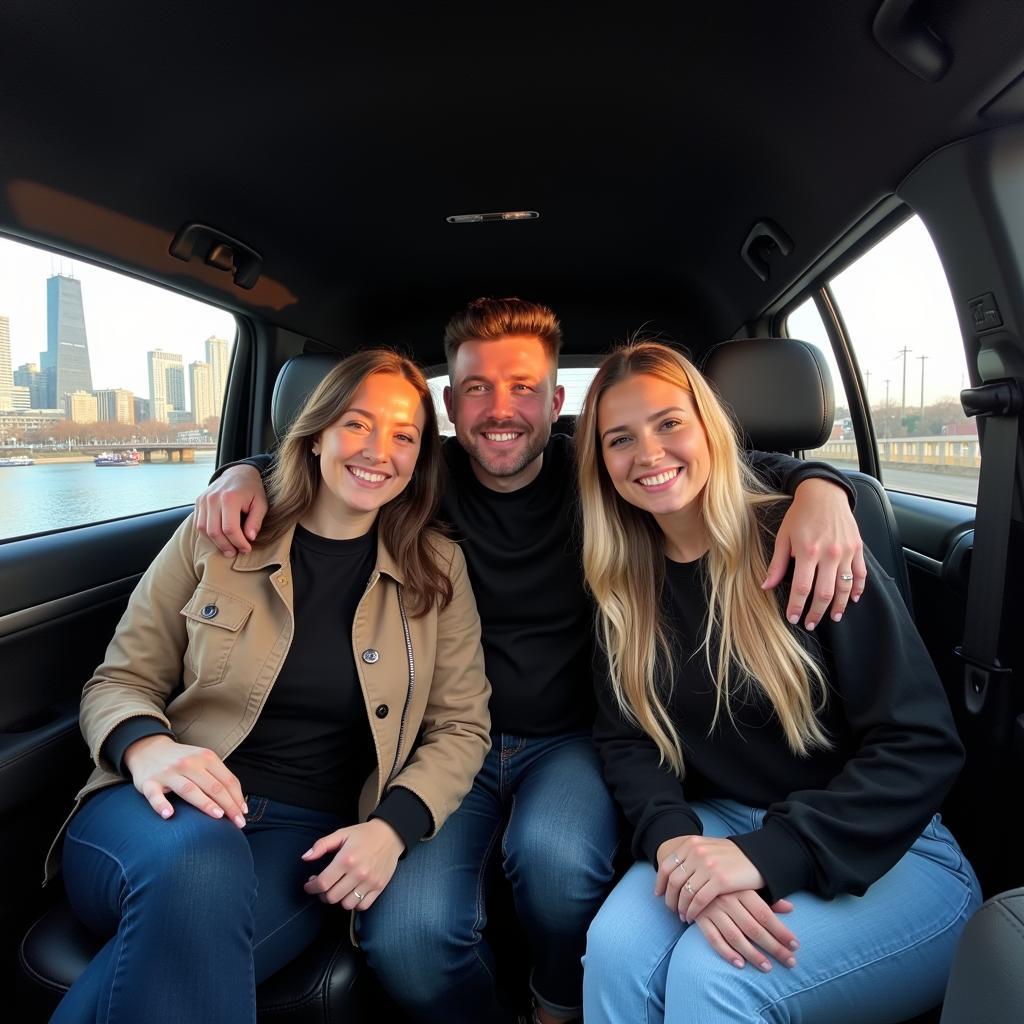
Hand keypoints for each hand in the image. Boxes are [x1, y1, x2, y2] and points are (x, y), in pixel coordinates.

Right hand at [124, 734, 246, 826]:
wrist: (148, 749)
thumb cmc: (183, 760)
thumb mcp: (202, 760)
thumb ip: (218, 777)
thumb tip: (238, 802)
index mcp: (206, 757)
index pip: (227, 780)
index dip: (237, 797)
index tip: (243, 813)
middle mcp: (188, 763)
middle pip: (213, 786)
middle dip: (229, 806)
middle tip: (239, 824)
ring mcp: (168, 773)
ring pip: (189, 789)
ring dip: (205, 803)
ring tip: (218, 816)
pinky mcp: (149, 783)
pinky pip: (155, 796)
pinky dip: (161, 805)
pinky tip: (169, 815)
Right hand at [194, 464, 267, 556]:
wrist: (238, 472)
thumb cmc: (252, 490)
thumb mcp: (261, 504)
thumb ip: (256, 521)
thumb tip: (250, 538)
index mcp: (229, 498)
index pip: (230, 529)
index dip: (238, 543)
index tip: (246, 549)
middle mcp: (212, 498)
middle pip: (214, 532)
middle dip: (226, 546)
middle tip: (236, 552)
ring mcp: (203, 500)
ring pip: (203, 530)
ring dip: (215, 542)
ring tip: (228, 548)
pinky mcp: (198, 501)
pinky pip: (199, 523)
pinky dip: (208, 533)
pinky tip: (220, 537)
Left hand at [302, 819, 404, 910]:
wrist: (391, 835)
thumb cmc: (364, 834)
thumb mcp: (341, 834)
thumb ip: (321, 845)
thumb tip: (305, 858)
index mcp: (346, 859)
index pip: (322, 883)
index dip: (311, 887)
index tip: (309, 884)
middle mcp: (358, 873)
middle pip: (332, 897)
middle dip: (322, 894)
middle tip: (323, 886)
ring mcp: (370, 882)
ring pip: (346, 904)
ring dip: (339, 899)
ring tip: (338, 889)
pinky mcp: (379, 887)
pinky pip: (362, 906)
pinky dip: (354, 903)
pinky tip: (352, 893)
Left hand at [656, 835, 763, 921]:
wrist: (759, 857)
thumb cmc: (732, 856)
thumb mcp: (708, 849)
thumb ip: (691, 856)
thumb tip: (673, 873)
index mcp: (692, 843)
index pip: (667, 865)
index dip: (660, 882)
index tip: (659, 894)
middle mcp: (697, 852)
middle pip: (673, 880)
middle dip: (670, 898)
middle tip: (671, 909)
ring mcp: (708, 866)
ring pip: (684, 892)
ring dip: (680, 907)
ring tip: (682, 916)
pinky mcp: (720, 880)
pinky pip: (698, 900)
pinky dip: (692, 911)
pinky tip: (692, 918)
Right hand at [692, 890, 798, 970]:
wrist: (692, 870)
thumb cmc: (727, 881)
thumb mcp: (746, 884)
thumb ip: (767, 898)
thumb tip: (790, 908)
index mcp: (741, 890)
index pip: (765, 915)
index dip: (781, 931)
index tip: (796, 946)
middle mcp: (727, 899)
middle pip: (754, 928)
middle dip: (774, 947)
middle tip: (790, 962)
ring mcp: (712, 909)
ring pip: (735, 936)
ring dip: (752, 954)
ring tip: (767, 967)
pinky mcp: (699, 918)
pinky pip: (713, 939)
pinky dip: (726, 953)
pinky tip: (740, 964)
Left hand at [763, 478, 866, 629]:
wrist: (824, 493)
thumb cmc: (800, 514)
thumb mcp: (783, 536)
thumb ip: (777, 563)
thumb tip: (765, 586)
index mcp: (807, 551)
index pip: (802, 587)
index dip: (797, 606)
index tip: (793, 618)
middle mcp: (829, 553)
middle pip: (824, 593)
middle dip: (816, 612)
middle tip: (810, 624)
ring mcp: (845, 551)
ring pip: (844, 587)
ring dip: (838, 606)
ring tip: (832, 617)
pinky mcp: (857, 548)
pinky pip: (860, 574)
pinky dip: (857, 589)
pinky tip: (852, 600)